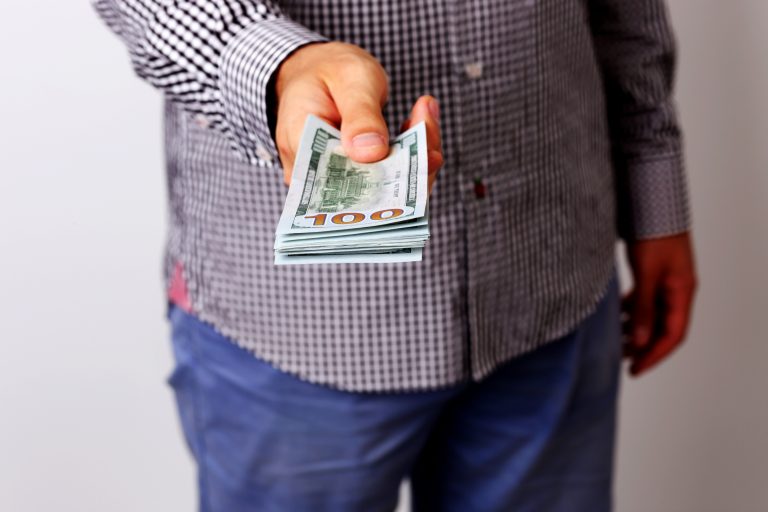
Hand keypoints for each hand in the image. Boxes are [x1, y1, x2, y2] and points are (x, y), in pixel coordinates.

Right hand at [274, 42, 442, 189]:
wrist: (321, 70)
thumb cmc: (329, 71)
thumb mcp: (348, 79)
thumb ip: (360, 115)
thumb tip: (372, 153)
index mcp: (300, 153)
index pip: (338, 186)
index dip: (379, 184)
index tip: (413, 154)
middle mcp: (316, 178)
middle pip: (367, 197)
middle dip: (408, 169)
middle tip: (427, 124)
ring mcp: (338, 181)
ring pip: (386, 191)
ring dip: (416, 158)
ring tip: (425, 114)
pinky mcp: (361, 178)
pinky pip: (391, 178)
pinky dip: (412, 154)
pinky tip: (421, 122)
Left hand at [622, 232, 697, 375]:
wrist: (651, 201)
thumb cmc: (654, 233)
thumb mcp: (646, 273)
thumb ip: (642, 308)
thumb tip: (639, 342)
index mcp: (682, 292)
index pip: (672, 335)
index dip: (654, 355)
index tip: (635, 370)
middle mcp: (677, 289)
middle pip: (663, 328)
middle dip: (643, 347)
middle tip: (621, 361)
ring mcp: (665, 281)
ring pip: (652, 314)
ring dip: (635, 330)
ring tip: (614, 342)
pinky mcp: (652, 272)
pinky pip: (643, 299)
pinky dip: (630, 311)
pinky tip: (615, 316)